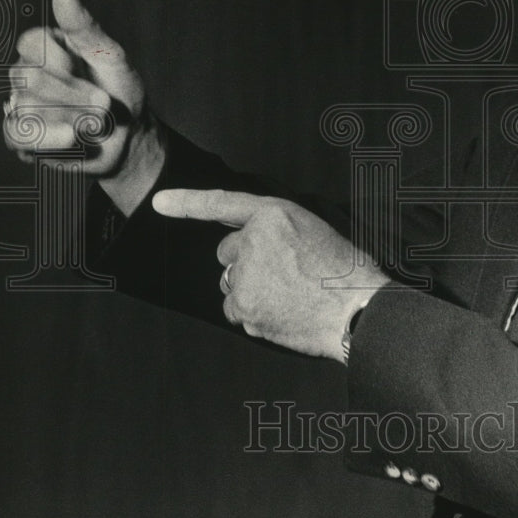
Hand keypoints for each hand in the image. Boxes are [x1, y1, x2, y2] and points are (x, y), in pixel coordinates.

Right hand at [4, 0, 163, 214]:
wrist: (131, 138)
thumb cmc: (121, 91)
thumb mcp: (111, 57)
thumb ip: (84, 27)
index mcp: (47, 47)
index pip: (32, 42)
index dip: (59, 58)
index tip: (81, 67)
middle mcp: (27, 73)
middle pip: (31, 76)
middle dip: (75, 93)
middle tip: (105, 103)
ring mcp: (21, 106)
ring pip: (27, 107)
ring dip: (72, 117)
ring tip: (96, 123)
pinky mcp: (23, 138)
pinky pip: (19, 136)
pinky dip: (49, 138)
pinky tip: (72, 137)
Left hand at [152, 189, 389, 360]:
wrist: (357, 309)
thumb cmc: (345, 271)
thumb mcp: (312, 229)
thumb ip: (275, 231)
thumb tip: (246, 250)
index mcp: (273, 213)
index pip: (221, 204)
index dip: (187, 203)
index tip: (159, 203)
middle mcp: (254, 240)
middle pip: (228, 254)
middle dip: (246, 263)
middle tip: (283, 275)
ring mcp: (246, 274)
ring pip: (231, 283)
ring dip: (249, 290)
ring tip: (288, 296)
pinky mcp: (245, 306)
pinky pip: (235, 310)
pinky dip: (252, 314)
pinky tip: (281, 313)